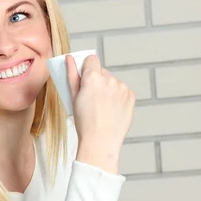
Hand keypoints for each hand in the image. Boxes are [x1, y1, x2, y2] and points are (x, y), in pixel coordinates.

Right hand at [66, 55, 134, 173]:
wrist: (101, 142)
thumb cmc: (84, 122)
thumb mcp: (72, 98)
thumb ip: (71, 75)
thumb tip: (69, 59)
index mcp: (92, 78)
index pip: (91, 59)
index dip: (86, 68)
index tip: (84, 79)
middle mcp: (109, 79)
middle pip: (102, 71)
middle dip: (96, 81)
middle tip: (91, 99)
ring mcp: (122, 88)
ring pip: (112, 81)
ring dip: (107, 89)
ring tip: (101, 108)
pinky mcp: (131, 96)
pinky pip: (122, 90)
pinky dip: (117, 97)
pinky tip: (110, 110)